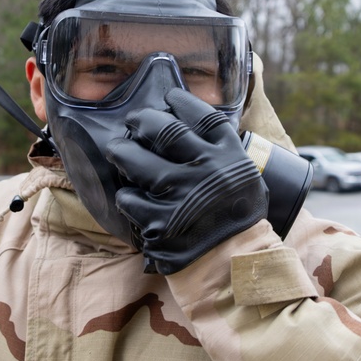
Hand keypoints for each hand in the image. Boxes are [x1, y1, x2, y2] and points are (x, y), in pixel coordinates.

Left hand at [106, 88, 267, 273]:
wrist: (235, 263)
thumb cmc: (237, 217)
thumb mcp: (243, 177)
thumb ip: (223, 151)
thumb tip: (192, 123)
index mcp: (229, 159)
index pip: (204, 118)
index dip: (183, 103)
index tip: (169, 97)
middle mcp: (206, 172)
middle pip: (166, 131)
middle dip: (144, 121)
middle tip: (134, 121)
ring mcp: (182, 197)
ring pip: (138, 162)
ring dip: (122, 152)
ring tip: (117, 150)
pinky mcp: (161, 223)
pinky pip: (130, 199)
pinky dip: (126, 195)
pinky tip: (128, 194)